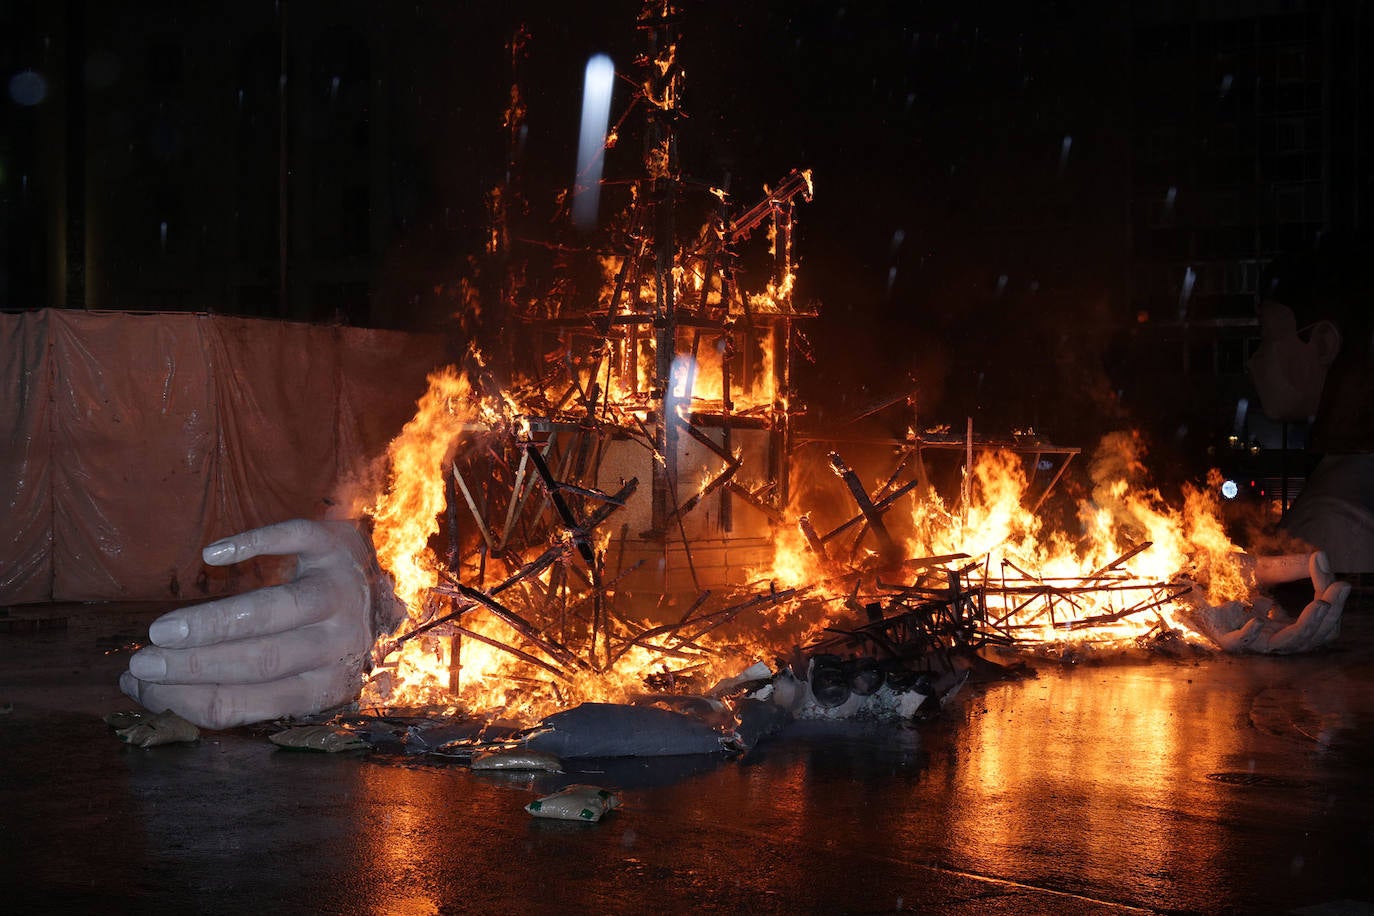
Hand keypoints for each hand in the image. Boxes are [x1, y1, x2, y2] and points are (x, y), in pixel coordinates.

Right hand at [120, 519, 405, 728]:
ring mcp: (341, 592)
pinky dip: (256, 543)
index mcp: (325, 686)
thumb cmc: (311, 636)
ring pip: (276, 611)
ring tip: (163, 628)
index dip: (192, 698)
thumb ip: (220, 683)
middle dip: (197, 665)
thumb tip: (138, 688)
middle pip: (263, 660)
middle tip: (143, 661)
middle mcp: (340, 643)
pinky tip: (212, 555)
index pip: (253, 701)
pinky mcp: (335, 546)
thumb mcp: (285, 671)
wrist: (370, 582)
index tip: (140, 688)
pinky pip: (295, 540)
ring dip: (215, 621)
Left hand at [1184, 551, 1346, 653]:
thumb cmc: (1222, 573)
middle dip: (1328, 617)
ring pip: (1284, 644)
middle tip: (1335, 594)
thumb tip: (1323, 557)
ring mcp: (1247, 638)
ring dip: (1307, 625)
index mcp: (1282, 624)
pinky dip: (1251, 635)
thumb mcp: (1264, 567)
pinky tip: (1259, 620)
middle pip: (1309, 639)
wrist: (1186, 573)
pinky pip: (1239, 643)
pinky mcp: (1220, 636)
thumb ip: (1292, 566)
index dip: (1332, 605)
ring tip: (1320, 603)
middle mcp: (1269, 635)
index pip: (1318, 625)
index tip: (1340, 583)